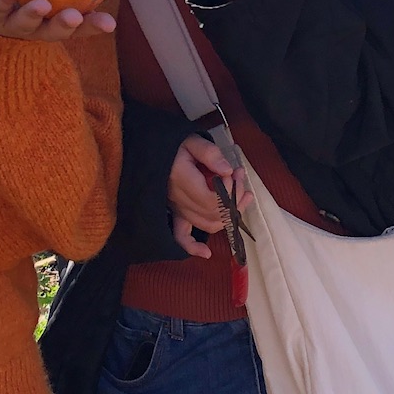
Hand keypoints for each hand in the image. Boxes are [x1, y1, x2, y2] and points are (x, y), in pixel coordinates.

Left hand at [0, 0, 116, 42]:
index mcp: (54, 22)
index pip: (79, 27)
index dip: (94, 26)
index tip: (110, 23)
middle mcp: (36, 28)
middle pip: (52, 31)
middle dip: (64, 25)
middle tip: (75, 17)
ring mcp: (13, 24)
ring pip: (25, 23)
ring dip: (33, 14)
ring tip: (43, 4)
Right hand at [167, 134, 236, 258]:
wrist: (151, 151)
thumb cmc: (173, 143)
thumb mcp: (192, 140)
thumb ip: (210, 154)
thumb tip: (227, 171)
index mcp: (180, 180)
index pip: (211, 200)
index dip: (229, 192)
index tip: (234, 173)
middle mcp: (177, 199)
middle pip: (214, 213)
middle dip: (235, 199)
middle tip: (241, 178)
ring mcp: (176, 209)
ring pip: (207, 224)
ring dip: (228, 215)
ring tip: (243, 196)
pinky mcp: (176, 213)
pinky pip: (180, 235)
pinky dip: (192, 246)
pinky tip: (206, 253)